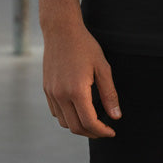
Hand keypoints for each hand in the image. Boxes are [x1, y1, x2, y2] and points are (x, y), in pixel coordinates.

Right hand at [41, 19, 120, 137]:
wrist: (61, 30)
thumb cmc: (85, 46)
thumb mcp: (102, 67)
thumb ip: (109, 94)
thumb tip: (116, 116)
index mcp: (77, 90)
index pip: (89, 122)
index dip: (102, 131)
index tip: (111, 132)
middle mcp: (61, 95)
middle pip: (75, 127)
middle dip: (91, 133)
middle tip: (104, 130)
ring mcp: (51, 93)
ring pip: (64, 122)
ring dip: (79, 126)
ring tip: (93, 121)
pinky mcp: (47, 89)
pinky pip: (56, 112)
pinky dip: (68, 117)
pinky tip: (78, 110)